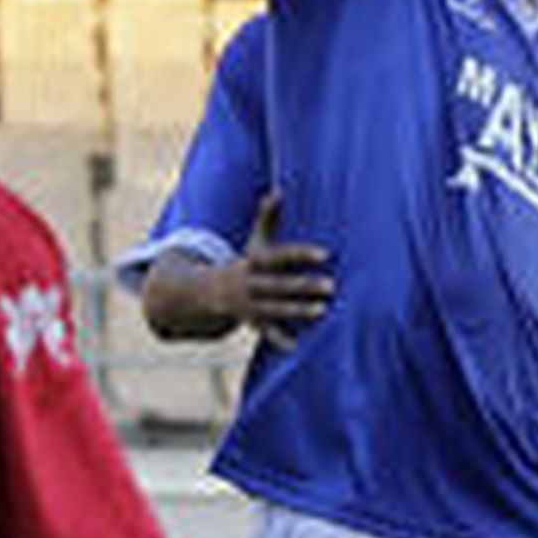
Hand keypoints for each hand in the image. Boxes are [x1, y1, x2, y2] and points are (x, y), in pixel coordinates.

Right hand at [239, 191, 334, 349]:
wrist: (204, 293)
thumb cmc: (245, 264)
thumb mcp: (254, 242)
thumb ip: (267, 218)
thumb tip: (278, 190)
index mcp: (252, 261)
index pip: (278, 256)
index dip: (301, 254)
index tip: (326, 254)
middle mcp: (248, 283)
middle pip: (278, 284)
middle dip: (304, 285)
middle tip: (333, 285)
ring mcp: (248, 305)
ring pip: (274, 308)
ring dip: (297, 310)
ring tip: (323, 310)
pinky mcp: (252, 323)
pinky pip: (266, 332)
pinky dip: (279, 339)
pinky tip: (295, 346)